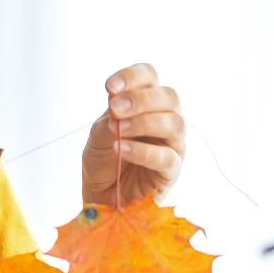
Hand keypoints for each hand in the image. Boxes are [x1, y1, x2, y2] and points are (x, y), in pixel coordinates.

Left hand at [81, 63, 184, 206]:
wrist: (101, 196)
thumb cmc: (104, 160)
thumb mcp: (98, 135)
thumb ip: (109, 119)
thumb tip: (118, 105)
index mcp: (147, 104)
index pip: (151, 77)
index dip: (133, 76)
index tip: (109, 86)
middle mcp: (165, 120)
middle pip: (170, 97)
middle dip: (141, 99)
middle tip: (115, 109)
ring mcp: (173, 145)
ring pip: (175, 123)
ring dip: (144, 122)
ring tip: (119, 130)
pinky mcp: (172, 171)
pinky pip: (167, 157)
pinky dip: (143, 151)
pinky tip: (122, 148)